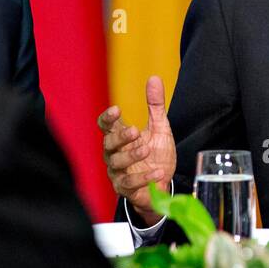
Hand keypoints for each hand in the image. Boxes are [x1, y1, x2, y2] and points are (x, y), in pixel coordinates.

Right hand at [97, 76, 176, 222]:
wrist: (162, 184)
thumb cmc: (156, 154)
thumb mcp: (159, 128)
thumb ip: (155, 106)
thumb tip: (154, 78)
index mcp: (120, 137)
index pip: (106, 125)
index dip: (108, 118)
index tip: (116, 110)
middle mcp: (115, 153)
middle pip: (108, 143)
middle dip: (120, 137)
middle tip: (135, 131)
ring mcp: (118, 171)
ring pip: (116, 163)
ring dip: (132, 155)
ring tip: (148, 149)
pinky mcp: (125, 188)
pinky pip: (128, 183)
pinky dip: (142, 177)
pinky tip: (157, 172)